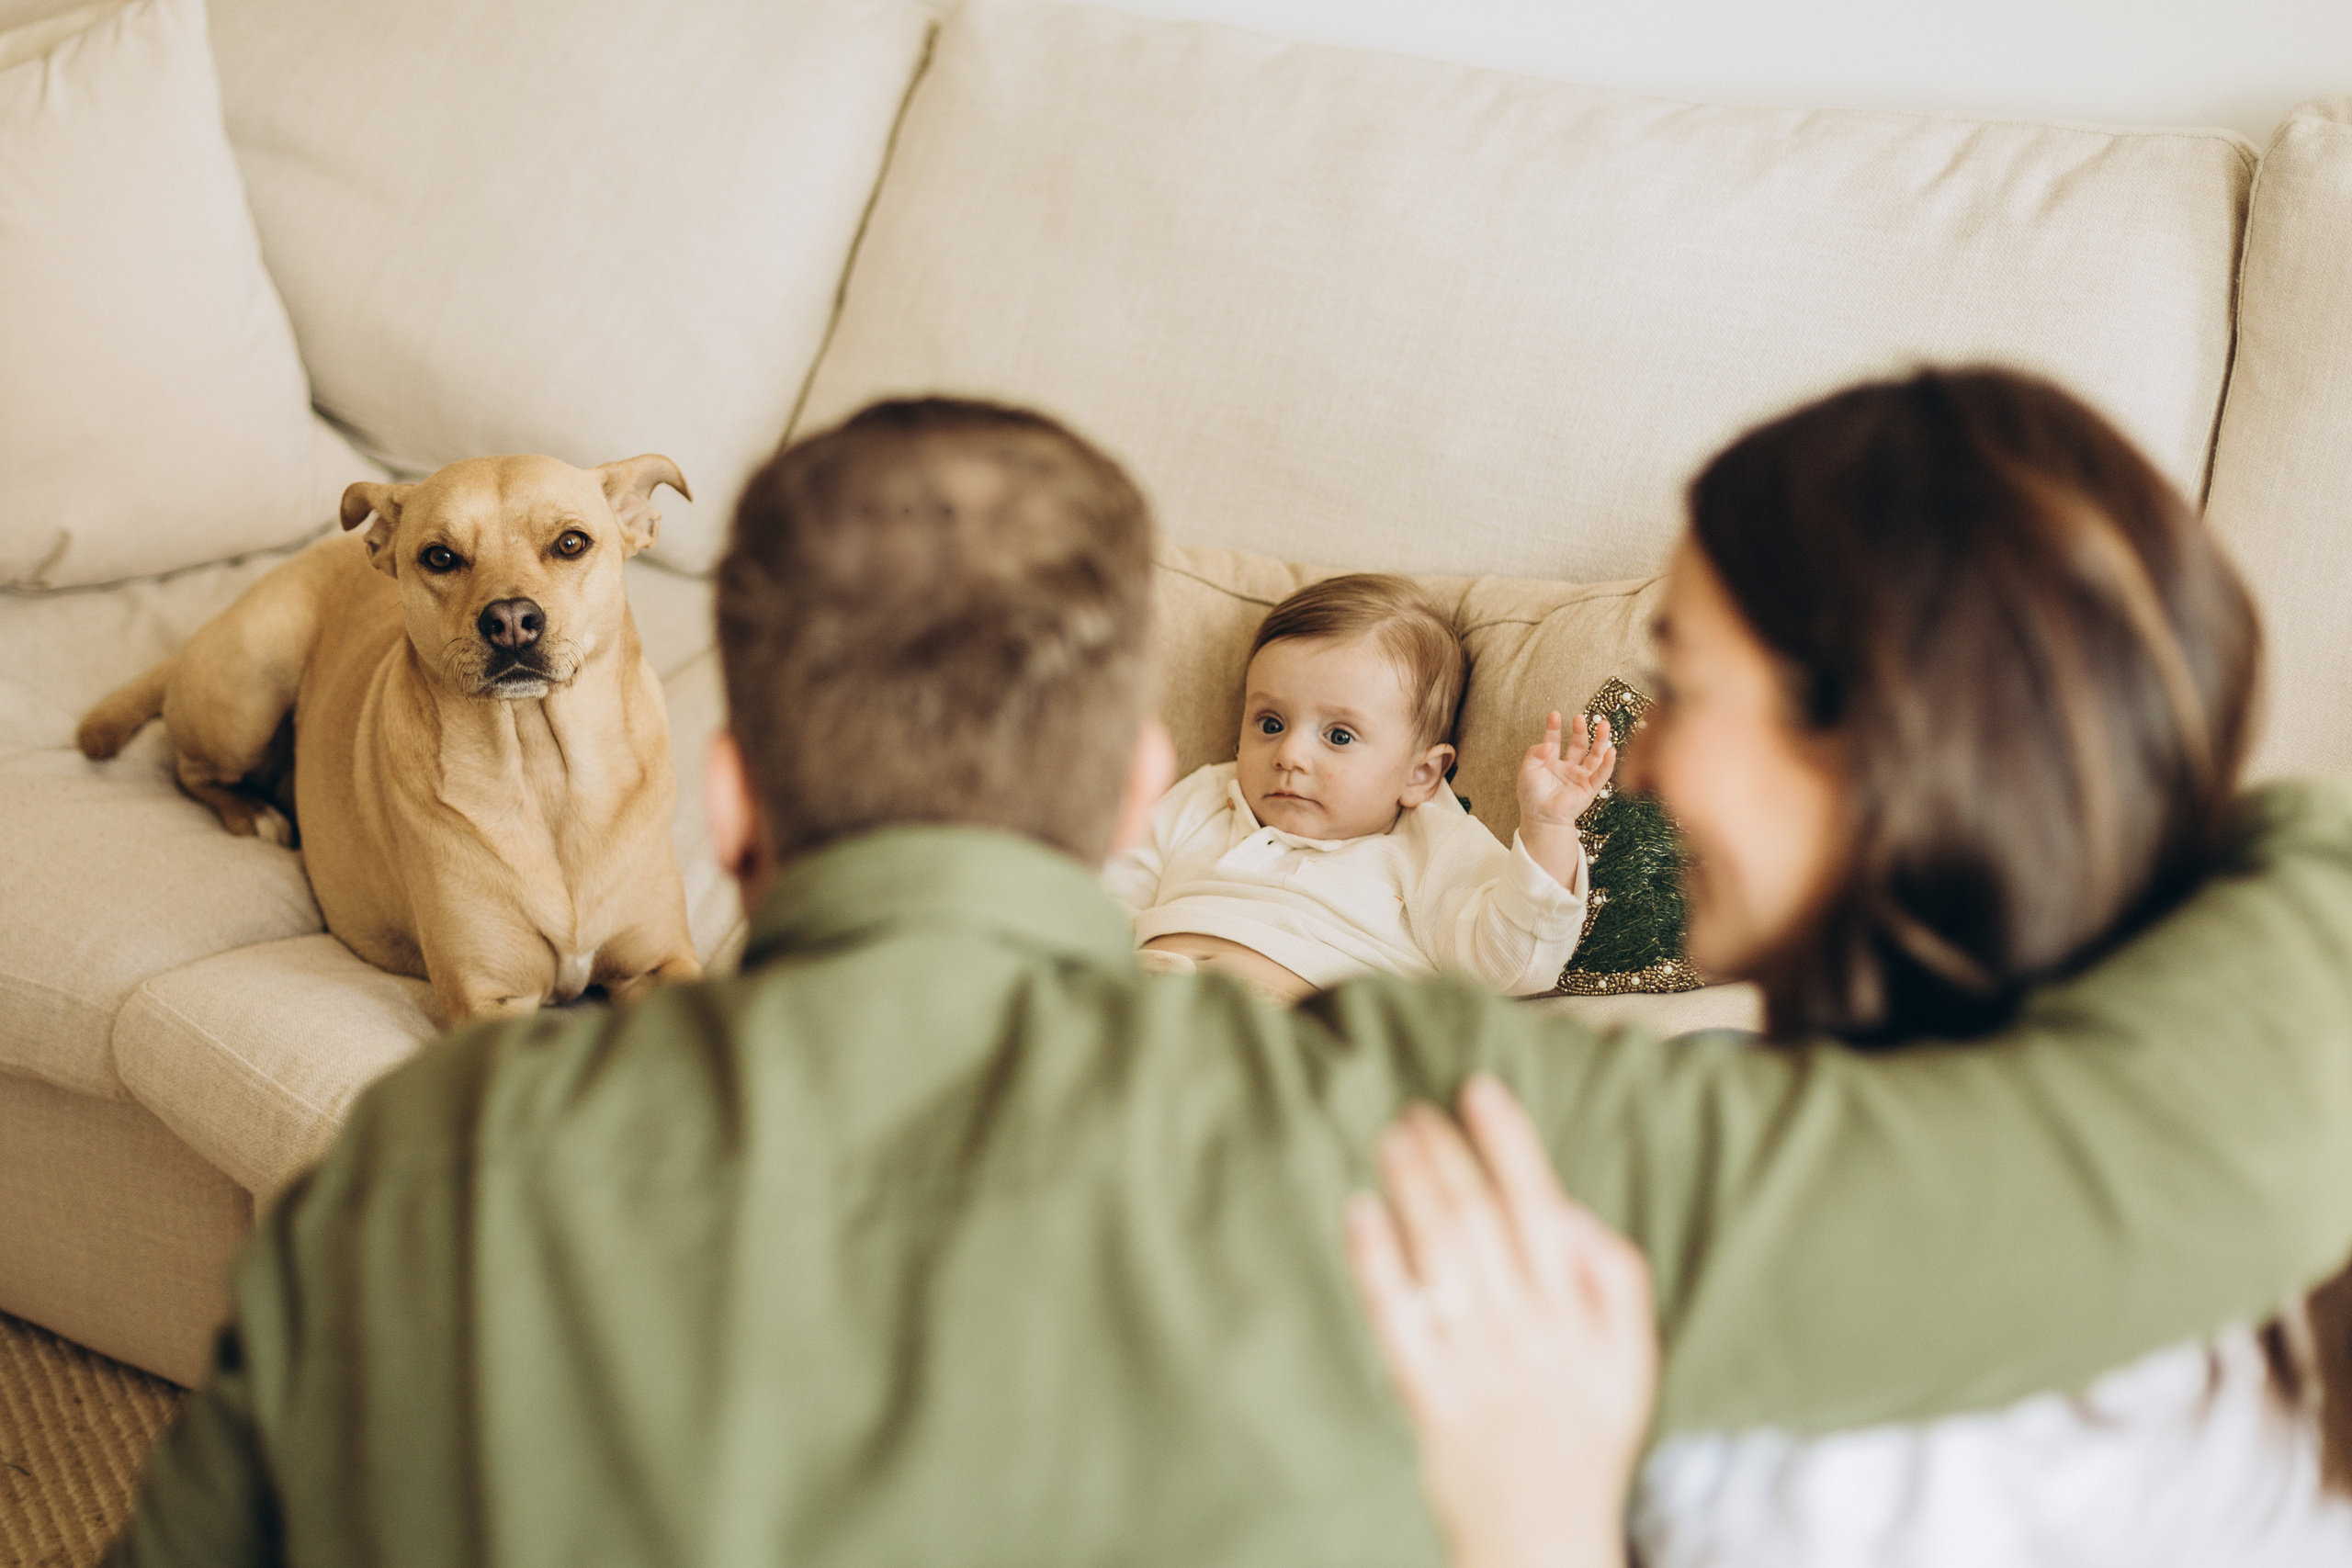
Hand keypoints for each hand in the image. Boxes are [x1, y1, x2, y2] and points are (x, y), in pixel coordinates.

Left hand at [1345, 1075, 1656, 1567]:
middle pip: (1481, 1220)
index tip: (1478, 1091)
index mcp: (1579, 1316)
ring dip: (1413, 1187)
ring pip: (1440, 1254)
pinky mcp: (1428, 1396)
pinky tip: (1360, 1211)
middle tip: (1419, 1111)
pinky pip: (1399, 1316)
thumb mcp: (1633, 1363)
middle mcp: (1528, 1330)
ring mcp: (1476, 1362)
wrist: (1545, 1539)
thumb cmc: (1586, 1442)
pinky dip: (1378, 1259)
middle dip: (1448, 1155)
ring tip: (1392, 1139)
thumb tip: (1575, 1212)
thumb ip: (1618, 1281)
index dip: (1509, 1143)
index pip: (1541, 1207)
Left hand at [1518, 712, 1615, 830]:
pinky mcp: (1590, 788)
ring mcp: (1580, 777)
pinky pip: (1601, 774)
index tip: (1555, 714)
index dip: (1554, 728)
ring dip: (1600, 740)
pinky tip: (1611, 751)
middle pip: (1577, 745)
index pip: (1554, 740)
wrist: (1540, 818)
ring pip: (1594, 755)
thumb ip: (1534, 753)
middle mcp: (1567, 768)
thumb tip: (1548, 743)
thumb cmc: (1532, 797)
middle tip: (1579, 718)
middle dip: (1580, 731)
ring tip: (1603, 724)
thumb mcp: (1527, 770)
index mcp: (1550, 763)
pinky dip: (1608, 763)